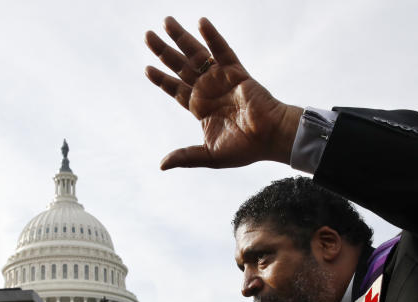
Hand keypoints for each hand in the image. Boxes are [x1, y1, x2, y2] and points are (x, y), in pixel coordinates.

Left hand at [145, 16, 302, 169]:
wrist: (271, 139)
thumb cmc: (245, 149)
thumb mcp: (210, 156)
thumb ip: (186, 156)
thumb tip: (161, 165)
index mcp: (201, 108)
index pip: (176, 89)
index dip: (162, 79)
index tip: (147, 68)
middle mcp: (208, 90)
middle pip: (180, 66)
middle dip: (163, 51)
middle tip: (147, 36)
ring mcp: (221, 79)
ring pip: (197, 54)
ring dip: (181, 38)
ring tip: (166, 22)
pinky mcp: (236, 72)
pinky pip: (222, 51)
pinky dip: (212, 37)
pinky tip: (201, 22)